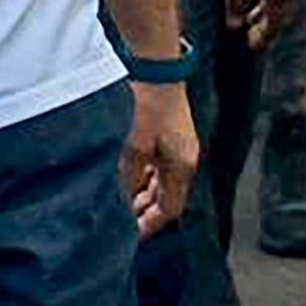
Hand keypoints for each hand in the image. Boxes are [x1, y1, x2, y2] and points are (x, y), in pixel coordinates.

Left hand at [125, 80, 200, 233]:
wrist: (157, 71)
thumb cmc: (147, 109)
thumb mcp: (134, 147)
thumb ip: (129, 177)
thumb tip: (124, 198)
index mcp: (181, 167)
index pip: (170, 209)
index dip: (151, 224)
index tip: (133, 234)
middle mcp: (184, 160)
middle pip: (167, 197)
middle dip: (145, 210)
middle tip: (122, 219)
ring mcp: (178, 147)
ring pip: (161, 182)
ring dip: (143, 193)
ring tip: (121, 200)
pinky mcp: (170, 135)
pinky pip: (158, 166)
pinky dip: (143, 175)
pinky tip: (127, 175)